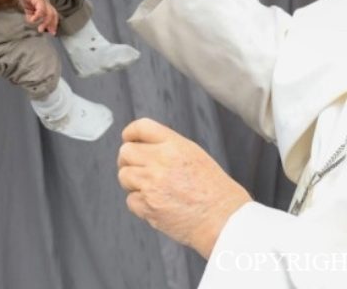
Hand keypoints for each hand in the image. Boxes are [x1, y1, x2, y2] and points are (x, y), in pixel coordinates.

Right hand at [15, 0, 57, 33]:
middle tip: (50, 33)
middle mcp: (46, 3)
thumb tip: (32, 21)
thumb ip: (31, 14)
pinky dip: (38, 16)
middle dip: (53, 24)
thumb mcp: (28, 7)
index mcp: (45, 6)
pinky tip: (32, 19)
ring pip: (49, 13)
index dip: (54, 24)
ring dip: (46, 22)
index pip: (53, 15)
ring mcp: (43, 1)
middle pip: (53, 14)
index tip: (52, 33)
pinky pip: (41, 9)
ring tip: (40, 29)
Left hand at [118, 118, 251, 257]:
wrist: (223, 219)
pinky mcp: (147, 206)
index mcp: (175, 145)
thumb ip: (170, 148)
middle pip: (126, 152)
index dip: (131, 132)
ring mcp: (152, 184)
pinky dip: (139, 203)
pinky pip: (130, 200)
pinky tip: (156, 204)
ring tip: (150, 188)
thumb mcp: (196, 156)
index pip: (141, 127)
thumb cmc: (216, 191)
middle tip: (136, 168)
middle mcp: (161, 161)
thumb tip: (147, 148)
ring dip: (132, 182)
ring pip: (124, 176)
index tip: (128, 138)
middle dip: (127, 160)